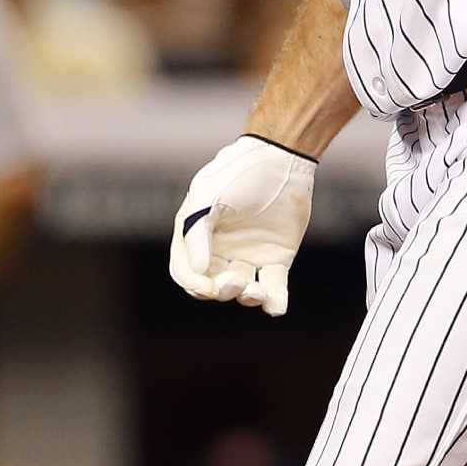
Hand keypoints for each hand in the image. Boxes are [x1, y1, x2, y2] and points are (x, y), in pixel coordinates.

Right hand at [168, 134, 315, 312]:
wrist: (281, 159)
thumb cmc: (238, 173)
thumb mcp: (208, 196)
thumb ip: (196, 233)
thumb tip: (197, 270)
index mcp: (196, 235)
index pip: (185, 271)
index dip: (193, 284)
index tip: (209, 287)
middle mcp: (220, 250)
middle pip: (213, 286)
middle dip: (221, 290)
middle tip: (236, 281)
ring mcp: (248, 256)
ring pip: (242, 291)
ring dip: (247, 297)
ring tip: (255, 290)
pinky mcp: (276, 259)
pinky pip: (273, 289)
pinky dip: (274, 302)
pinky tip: (276, 306)